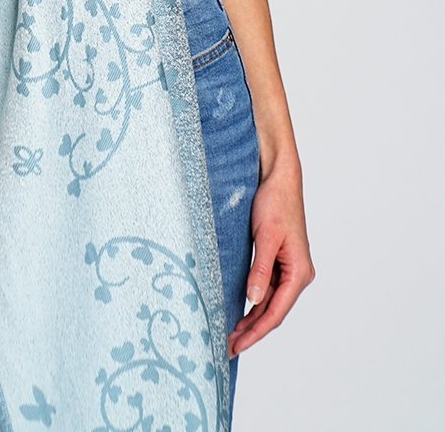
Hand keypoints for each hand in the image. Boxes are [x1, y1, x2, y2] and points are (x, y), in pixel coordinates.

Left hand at [227, 163, 314, 358]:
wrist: (279, 179)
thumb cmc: (275, 203)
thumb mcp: (266, 236)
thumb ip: (261, 269)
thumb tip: (253, 299)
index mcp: (299, 273)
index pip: (275, 312)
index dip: (256, 332)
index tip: (237, 345)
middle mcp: (297, 275)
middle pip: (273, 312)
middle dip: (251, 331)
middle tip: (227, 347)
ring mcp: (288, 269)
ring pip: (269, 303)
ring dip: (251, 320)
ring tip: (231, 335)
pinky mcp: (279, 261)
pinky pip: (266, 289)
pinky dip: (253, 303)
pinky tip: (240, 312)